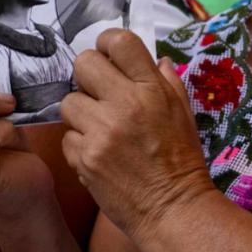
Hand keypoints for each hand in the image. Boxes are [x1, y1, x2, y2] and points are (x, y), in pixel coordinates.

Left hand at [59, 30, 213, 243]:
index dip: (108, 43)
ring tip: (100, 129)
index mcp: (152, 89)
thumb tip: (156, 60)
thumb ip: (167, 82)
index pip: (120, 42)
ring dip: (81, 114)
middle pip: (84, 63)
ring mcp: (102, 131)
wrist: (173, 209)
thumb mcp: (184, 115)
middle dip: (89, 76)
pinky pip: (67, 137)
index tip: (108, 55)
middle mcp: (125, 104)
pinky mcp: (85, 157)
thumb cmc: (182, 162)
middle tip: (99, 93)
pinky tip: (98, 154)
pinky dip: (79, 144)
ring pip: (69, 102)